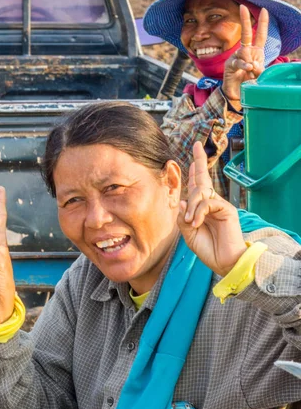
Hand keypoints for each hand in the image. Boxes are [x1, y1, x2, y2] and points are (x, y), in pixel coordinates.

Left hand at [177, 141, 246, 275]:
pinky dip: (200, 211)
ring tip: (192, 222)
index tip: (191, 159)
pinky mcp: (227, 209)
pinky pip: (208, 202)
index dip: (194, 172)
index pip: (197, 186)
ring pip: (201, 192)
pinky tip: (197, 222)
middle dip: (199, 161)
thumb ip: (184, 219)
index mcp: (202, 208)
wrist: (225, 263)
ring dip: (192, 206)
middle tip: (197, 145)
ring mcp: (220, 205)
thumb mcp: (188, 234)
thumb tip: (181, 202)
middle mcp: (212, 203)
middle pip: (203, 179)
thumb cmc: (208, 249)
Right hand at [222, 5, 268, 104]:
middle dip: (245, 20)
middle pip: (246, 34)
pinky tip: (249, 69)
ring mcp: (236, 57)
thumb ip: (259, 68)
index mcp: (255, 52)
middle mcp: (245, 52)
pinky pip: (239, 62)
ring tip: (252, 73)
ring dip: (251, 64)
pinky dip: (245, 66)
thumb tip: (253, 64)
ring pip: (245, 53)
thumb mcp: (258, 74)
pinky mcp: (230, 65)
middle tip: (242, 7)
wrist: (237, 94)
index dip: (262, 23)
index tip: (264, 10)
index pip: (259, 35)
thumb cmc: (248, 82)